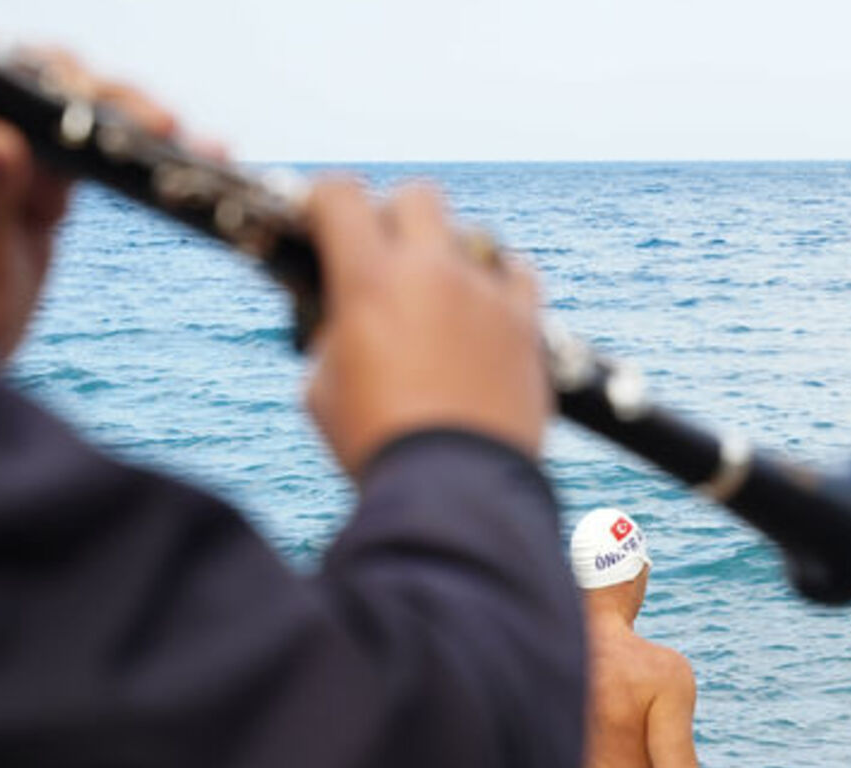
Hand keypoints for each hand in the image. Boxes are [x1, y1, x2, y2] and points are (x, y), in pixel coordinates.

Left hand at [0, 52, 176, 365]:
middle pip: (66, 98)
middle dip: (120, 106)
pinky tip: (188, 170)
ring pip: (93, 129)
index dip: (69, 82)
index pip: (17, 84)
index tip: (109, 103)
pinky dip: (143, 168)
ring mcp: (24, 162)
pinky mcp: (51, 191)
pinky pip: (102, 166)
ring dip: (144, 136)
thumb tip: (1, 138)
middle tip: (166, 128)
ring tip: (201, 151)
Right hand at [304, 179, 549, 477]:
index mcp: (369, 280)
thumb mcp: (322, 390)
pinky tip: (487, 309)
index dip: (326, 202)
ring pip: (472, 234)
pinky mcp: (528, 323)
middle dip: (396, 218)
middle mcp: (432, 271)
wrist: (456, 490)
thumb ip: (331, 337)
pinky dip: (500, 282)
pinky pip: (518, 273)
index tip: (324, 222)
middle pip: (416, 196)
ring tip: (440, 296)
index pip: (341, 194)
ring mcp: (487, 293)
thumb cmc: (377, 445)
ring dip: (450, 254)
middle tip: (387, 258)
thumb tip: (344, 321)